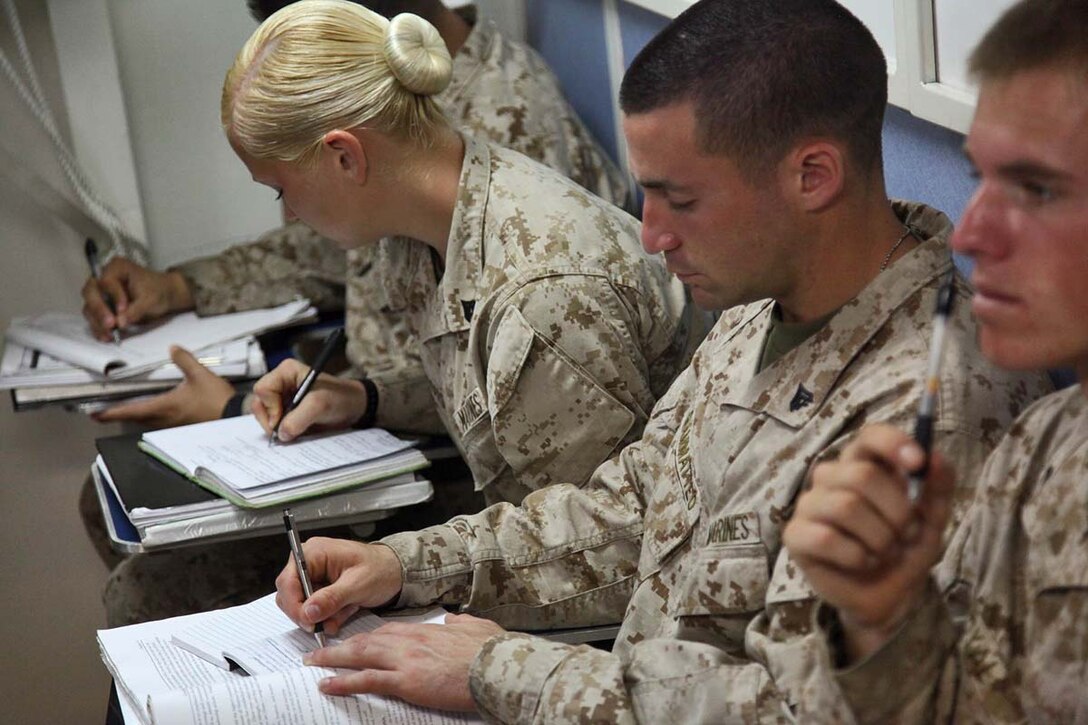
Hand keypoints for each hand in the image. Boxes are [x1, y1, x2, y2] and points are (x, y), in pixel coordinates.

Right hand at [81, 257, 192, 340]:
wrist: (164, 296)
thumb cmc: (157, 291)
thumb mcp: (150, 299)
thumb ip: (135, 310)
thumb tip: (120, 322)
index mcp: (116, 268)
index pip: (106, 281)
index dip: (114, 296)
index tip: (123, 310)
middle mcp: (102, 278)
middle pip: (91, 293)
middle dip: (99, 310)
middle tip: (110, 324)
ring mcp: (100, 293)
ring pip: (89, 307)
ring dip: (97, 322)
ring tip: (109, 334)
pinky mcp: (101, 307)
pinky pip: (94, 318)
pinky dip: (98, 328)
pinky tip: (105, 336)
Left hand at [93, 346, 235, 426]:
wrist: (234, 416)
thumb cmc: (215, 398)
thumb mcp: (200, 374)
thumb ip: (184, 360)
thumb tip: (171, 348)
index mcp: (164, 406)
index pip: (131, 410)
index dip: (112, 413)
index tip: (95, 415)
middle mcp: (165, 419)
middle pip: (136, 418)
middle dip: (120, 415)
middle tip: (105, 412)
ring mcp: (174, 425)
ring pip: (147, 421)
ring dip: (135, 416)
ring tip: (127, 410)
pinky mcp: (184, 426)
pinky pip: (160, 422)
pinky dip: (150, 416)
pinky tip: (155, 410)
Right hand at [252, 359, 367, 441]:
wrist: (354, 408)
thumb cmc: (341, 398)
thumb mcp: (320, 405)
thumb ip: (298, 419)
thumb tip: (281, 433)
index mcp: (287, 371)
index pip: (262, 389)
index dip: (270, 407)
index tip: (282, 420)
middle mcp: (282, 382)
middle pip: (259, 403)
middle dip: (270, 420)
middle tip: (285, 431)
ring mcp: (283, 397)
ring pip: (264, 415)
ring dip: (276, 427)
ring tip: (293, 431)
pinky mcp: (287, 410)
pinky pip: (274, 422)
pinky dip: (281, 430)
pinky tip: (294, 432)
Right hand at [275, 538, 402, 635]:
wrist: (396, 572)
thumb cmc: (380, 568)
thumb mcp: (358, 584)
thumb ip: (331, 598)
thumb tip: (308, 612)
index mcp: (313, 552)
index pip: (287, 581)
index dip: (294, 604)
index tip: (308, 622)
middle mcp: (308, 563)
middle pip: (290, 595)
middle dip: (308, 614)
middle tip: (325, 625)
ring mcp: (314, 577)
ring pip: (302, 606)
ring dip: (322, 616)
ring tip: (344, 613)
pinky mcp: (320, 590)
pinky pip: (315, 610)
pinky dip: (330, 616)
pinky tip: (347, 611)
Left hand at [304, 614, 504, 710]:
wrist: (497, 665)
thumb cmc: (491, 649)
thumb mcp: (476, 627)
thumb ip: (461, 624)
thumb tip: (453, 621)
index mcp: (426, 630)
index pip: (388, 631)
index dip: (367, 637)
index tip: (354, 641)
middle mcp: (410, 640)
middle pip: (367, 640)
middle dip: (340, 646)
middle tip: (318, 651)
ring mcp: (405, 659)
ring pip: (360, 655)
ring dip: (333, 659)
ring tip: (312, 664)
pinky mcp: (406, 680)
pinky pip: (366, 679)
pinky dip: (343, 681)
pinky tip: (326, 684)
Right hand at [783, 423, 954, 661]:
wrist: (890, 597)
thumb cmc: (905, 549)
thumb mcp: (932, 519)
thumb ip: (937, 487)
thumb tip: (935, 457)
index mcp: (863, 464)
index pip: (869, 436)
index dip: (893, 443)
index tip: (917, 463)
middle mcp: (831, 477)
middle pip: (861, 475)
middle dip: (897, 511)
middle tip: (908, 534)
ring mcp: (809, 504)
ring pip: (846, 506)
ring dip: (879, 538)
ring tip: (886, 553)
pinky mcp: (795, 535)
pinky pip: (826, 538)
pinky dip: (856, 556)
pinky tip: (863, 563)